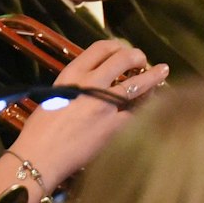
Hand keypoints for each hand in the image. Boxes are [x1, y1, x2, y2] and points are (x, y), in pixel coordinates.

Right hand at [0, 39, 161, 195]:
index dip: (116, 46)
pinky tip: (153, 104)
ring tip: (163, 71)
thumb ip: (75, 85)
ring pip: (137, 83)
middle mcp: (90, 84)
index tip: (122, 51)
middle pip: (123, 59)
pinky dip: (146, 105)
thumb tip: (96, 82)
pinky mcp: (115, 127)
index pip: (100, 48)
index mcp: (72, 74)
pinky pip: (138, 112)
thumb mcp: (54, 96)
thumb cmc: (39, 129)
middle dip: (137, 56)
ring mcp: (105, 105)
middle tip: (143, 60)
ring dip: (153, 75)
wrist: (40, 156)